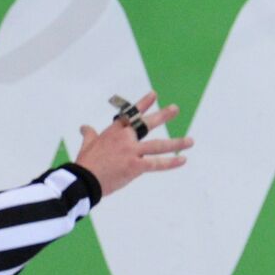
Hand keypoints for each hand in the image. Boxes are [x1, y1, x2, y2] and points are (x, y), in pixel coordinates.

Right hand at [74, 91, 192, 195]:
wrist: (84, 180)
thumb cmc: (85, 163)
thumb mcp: (87, 145)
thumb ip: (88, 134)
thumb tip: (84, 127)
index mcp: (114, 132)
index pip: (131, 114)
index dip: (143, 104)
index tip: (154, 95)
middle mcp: (125, 138)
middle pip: (147, 124)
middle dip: (163, 115)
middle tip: (175, 109)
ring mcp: (132, 151)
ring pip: (158, 145)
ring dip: (176, 143)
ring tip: (190, 141)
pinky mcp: (136, 166)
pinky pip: (157, 163)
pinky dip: (171, 162)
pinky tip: (183, 159)